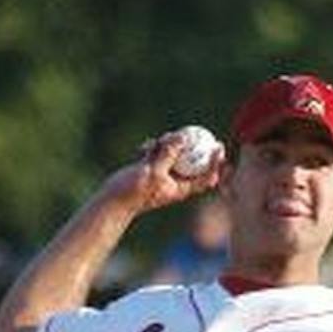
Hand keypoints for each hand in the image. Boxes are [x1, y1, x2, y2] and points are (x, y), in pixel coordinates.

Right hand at [100, 131, 223, 216]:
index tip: (219, 147)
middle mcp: (175, 181)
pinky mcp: (151, 167)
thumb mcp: (154, 172)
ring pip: (174, 152)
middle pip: (192, 161)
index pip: (206, 177)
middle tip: (194, 131)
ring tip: (154, 145)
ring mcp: (163, 173)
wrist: (113, 200)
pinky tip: (140, 150)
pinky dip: (151, 148)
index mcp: (182, 188)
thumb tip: (184, 137)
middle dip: (191, 146)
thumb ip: (169, 154)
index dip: (216, 163)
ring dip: (166, 144)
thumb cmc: (134, 192)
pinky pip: (157, 151)